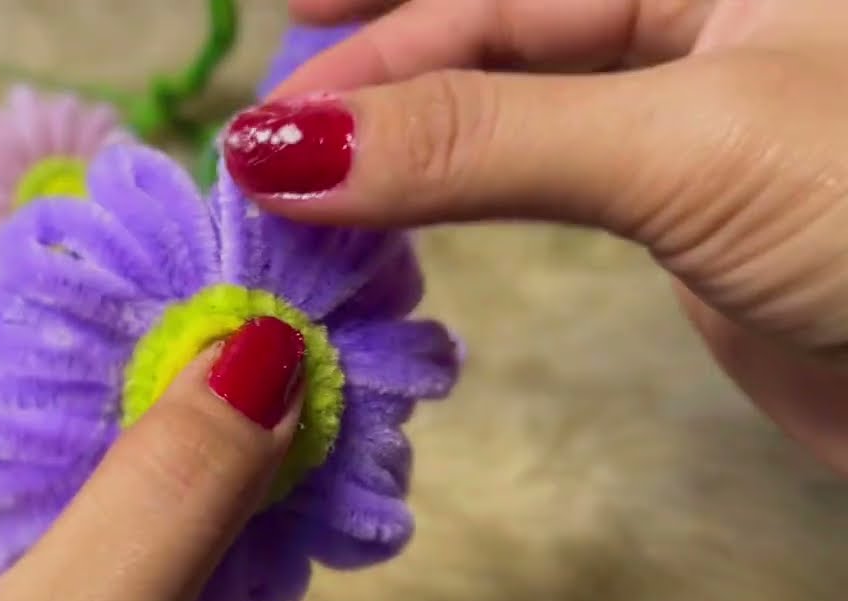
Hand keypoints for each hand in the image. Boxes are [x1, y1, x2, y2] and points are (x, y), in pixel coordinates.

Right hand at [224, 0, 847, 475]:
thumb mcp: (681, 146)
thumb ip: (476, 141)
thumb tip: (283, 146)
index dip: (376, 25)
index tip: (264, 77)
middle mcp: (695, 9)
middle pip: (491, 29)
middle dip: (375, 86)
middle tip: (264, 151)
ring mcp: (680, 106)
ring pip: (504, 108)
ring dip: (400, 152)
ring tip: (302, 194)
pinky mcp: (675, 199)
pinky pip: (531, 177)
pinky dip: (451, 203)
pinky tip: (385, 221)